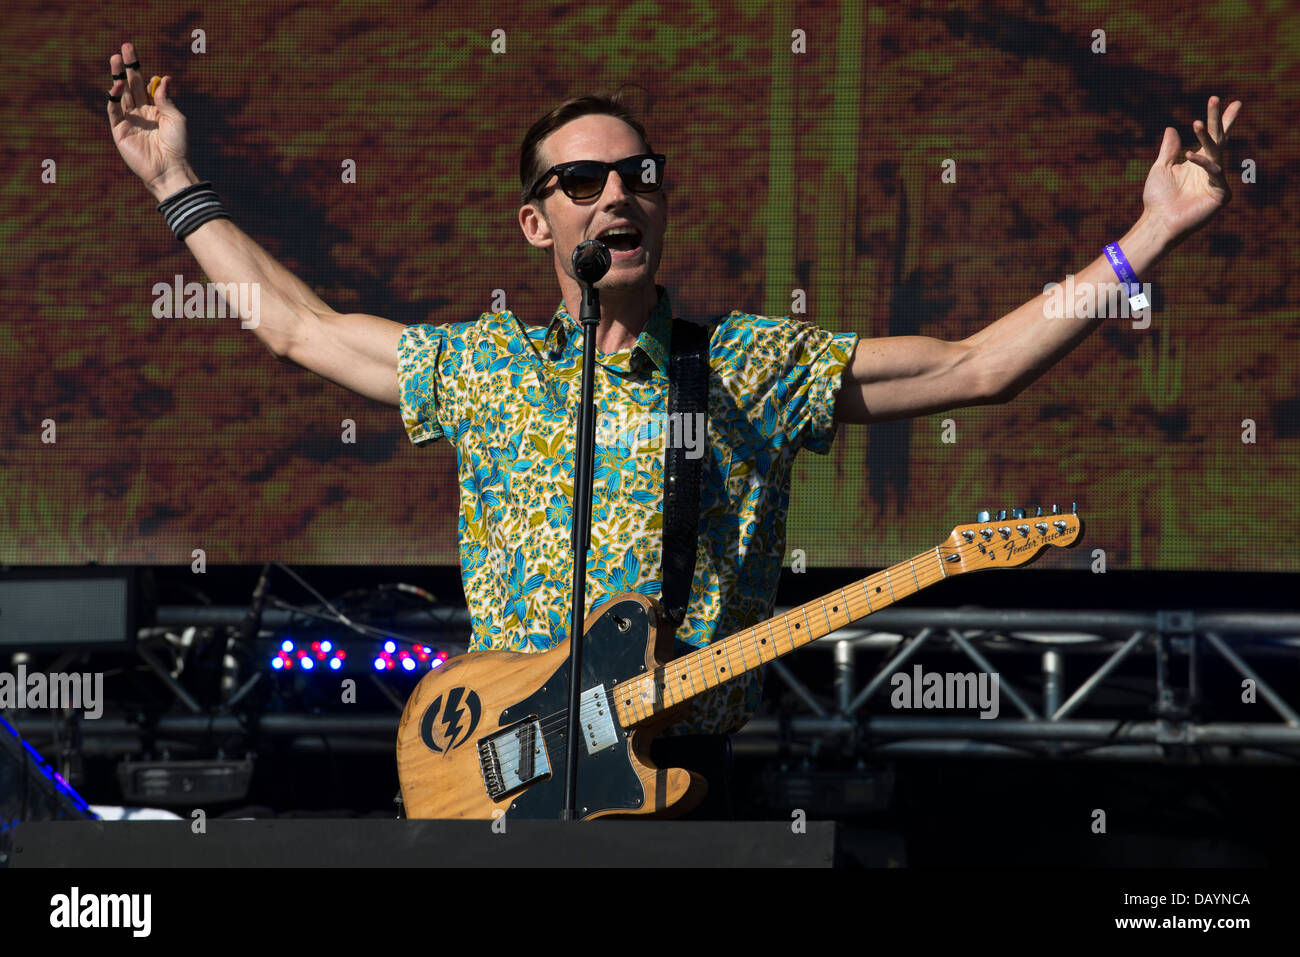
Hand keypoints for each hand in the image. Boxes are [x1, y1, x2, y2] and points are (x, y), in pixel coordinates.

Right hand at [105, 41, 193, 199]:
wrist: (170, 169)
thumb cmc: (178, 146)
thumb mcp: (176, 118)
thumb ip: (166, 99)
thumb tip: (162, 78)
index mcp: (157, 111)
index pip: (147, 87)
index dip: (144, 74)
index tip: (143, 63)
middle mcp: (142, 114)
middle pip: (132, 85)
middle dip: (128, 67)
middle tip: (125, 47)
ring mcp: (130, 121)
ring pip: (121, 94)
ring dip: (118, 76)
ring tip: (115, 58)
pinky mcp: (120, 130)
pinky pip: (114, 110)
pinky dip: (114, 97)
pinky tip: (116, 85)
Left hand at [1142, 96, 1242, 247]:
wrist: (1157, 221)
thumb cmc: (1158, 199)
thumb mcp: (1161, 168)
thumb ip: (1169, 149)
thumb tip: (1171, 128)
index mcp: (1200, 162)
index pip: (1213, 137)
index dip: (1221, 120)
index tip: (1230, 102)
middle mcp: (1211, 168)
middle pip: (1218, 139)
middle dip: (1217, 119)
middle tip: (1214, 98)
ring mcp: (1218, 180)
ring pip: (1215, 152)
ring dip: (1206, 137)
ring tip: (1196, 123)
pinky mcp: (1221, 193)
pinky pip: (1214, 172)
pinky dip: (1201, 163)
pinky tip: (1188, 156)